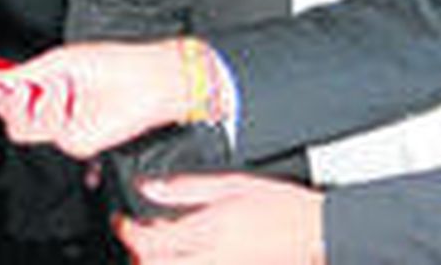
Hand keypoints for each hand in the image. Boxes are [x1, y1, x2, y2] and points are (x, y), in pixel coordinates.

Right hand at [0, 39, 189, 158]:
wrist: (147, 76)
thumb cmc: (111, 62)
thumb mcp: (57, 61)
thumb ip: (19, 75)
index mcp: (51, 92)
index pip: (12, 100)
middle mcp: (57, 114)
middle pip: (12, 120)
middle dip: (8, 101)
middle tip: (21, 84)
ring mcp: (67, 130)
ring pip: (26, 128)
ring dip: (37, 101)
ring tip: (61, 84)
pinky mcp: (78, 141)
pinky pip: (48, 130)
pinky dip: (55, 108)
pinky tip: (70, 93)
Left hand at [117, 173, 325, 264]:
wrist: (318, 233)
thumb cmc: (283, 207)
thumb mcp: (232, 184)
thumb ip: (187, 187)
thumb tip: (151, 187)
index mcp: (209, 230)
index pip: (151, 241)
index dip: (128, 232)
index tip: (123, 222)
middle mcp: (211, 259)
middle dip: (139, 255)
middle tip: (139, 237)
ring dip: (159, 264)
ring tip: (162, 248)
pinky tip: (188, 256)